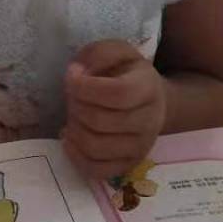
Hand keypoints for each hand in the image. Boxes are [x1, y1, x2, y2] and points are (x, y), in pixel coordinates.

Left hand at [62, 40, 166, 179]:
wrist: (152, 101)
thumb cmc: (127, 73)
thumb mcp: (117, 51)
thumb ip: (97, 54)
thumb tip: (77, 74)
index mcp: (148, 87)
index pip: (117, 94)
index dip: (86, 87)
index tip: (72, 78)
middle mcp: (149, 121)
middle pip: (101, 121)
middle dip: (76, 106)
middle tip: (72, 96)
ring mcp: (140, 147)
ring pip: (96, 147)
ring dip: (74, 129)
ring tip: (72, 115)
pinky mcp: (128, 166)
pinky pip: (96, 170)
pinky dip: (75, 155)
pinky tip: (70, 137)